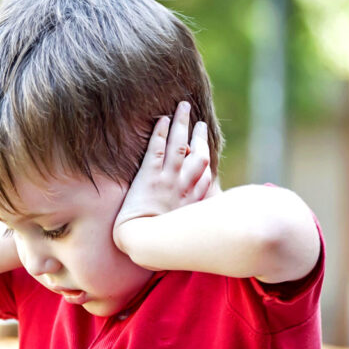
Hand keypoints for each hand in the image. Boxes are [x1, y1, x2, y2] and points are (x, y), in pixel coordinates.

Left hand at [113, 101, 215, 249]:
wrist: (143, 242)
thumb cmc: (162, 241)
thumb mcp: (186, 231)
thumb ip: (194, 221)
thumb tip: (200, 221)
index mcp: (194, 198)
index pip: (205, 172)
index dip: (205, 155)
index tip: (205, 145)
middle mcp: (185, 185)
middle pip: (197, 153)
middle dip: (199, 135)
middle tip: (200, 121)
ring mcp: (168, 179)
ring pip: (179, 145)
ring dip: (182, 123)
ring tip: (183, 106)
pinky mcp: (149, 177)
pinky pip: (156, 150)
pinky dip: (160, 133)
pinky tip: (162, 119)